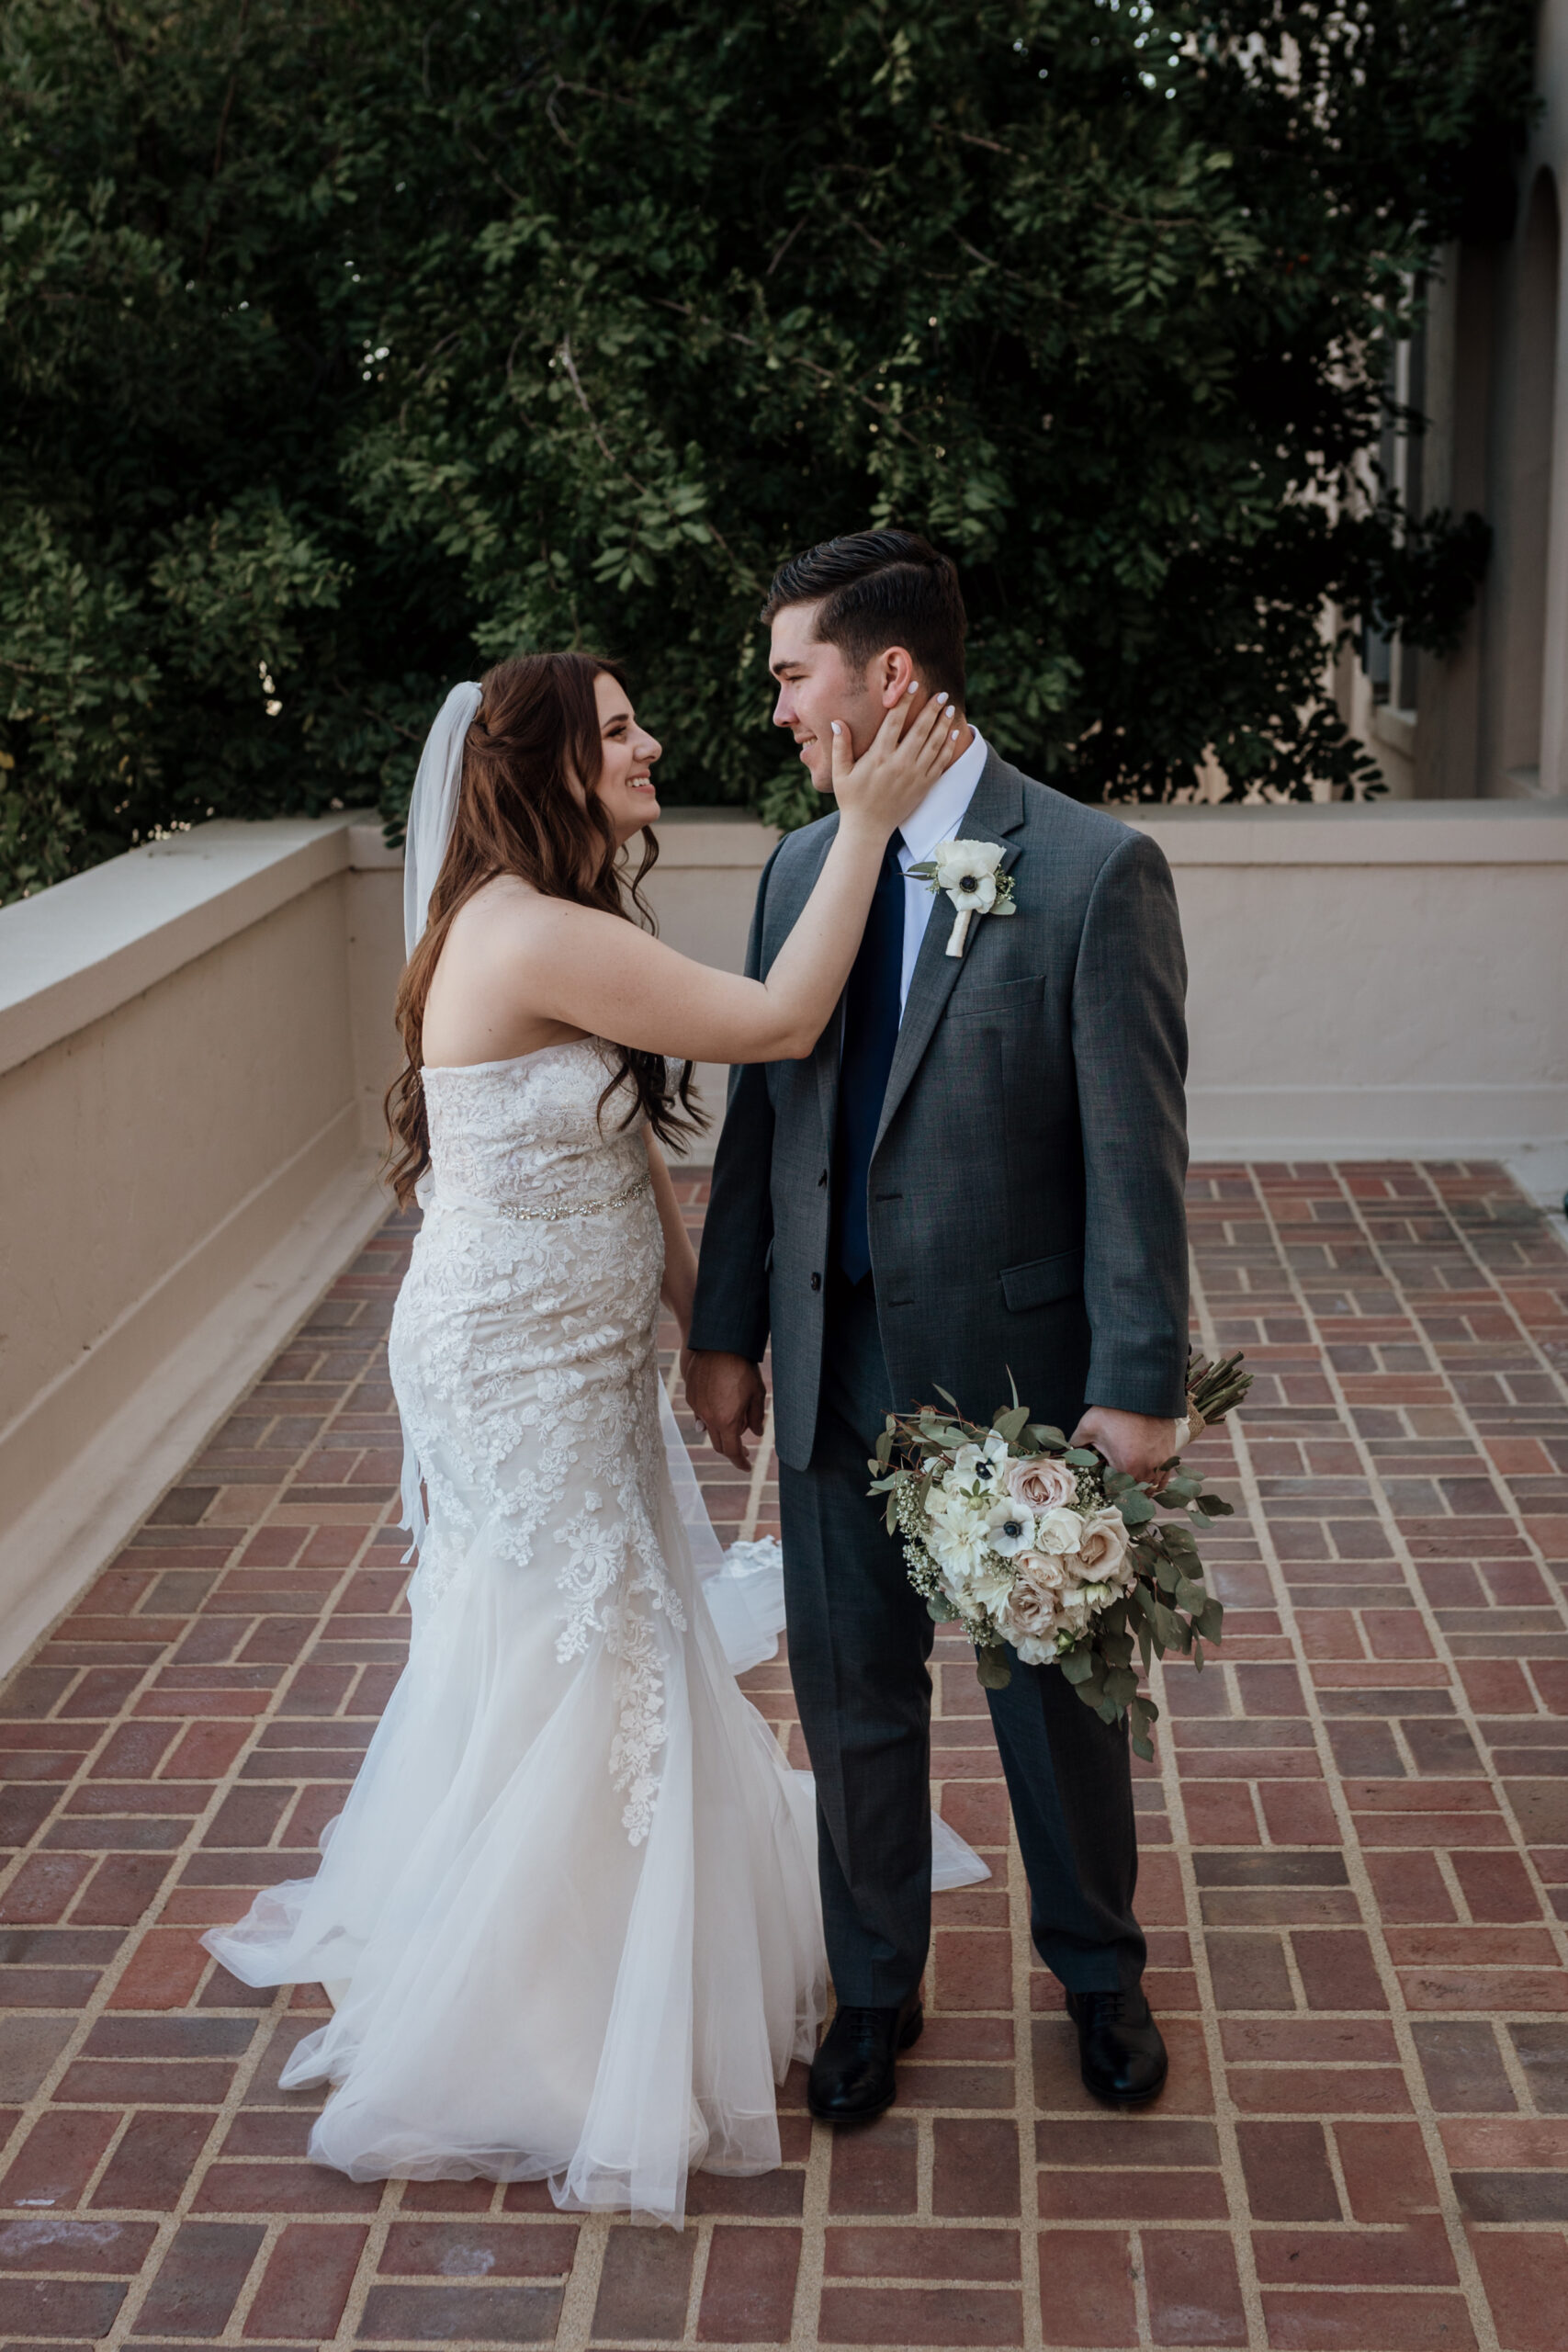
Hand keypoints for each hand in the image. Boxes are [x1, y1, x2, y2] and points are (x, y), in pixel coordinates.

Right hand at [684, 1349, 766, 1472]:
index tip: (747, 1467)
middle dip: (731, 1450)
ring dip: (722, 1432)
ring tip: (736, 1423)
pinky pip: (701, 1413)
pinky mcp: (691, 1395)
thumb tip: (756, 1434)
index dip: (740, 1462)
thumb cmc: (742, 1367)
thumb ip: (756, 1417)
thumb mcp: (757, 1393)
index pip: (732, 1451)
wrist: (718, 1343)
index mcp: (726, 1420)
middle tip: (744, 1450)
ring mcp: (697, 1406)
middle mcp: (708, 1417)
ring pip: (708, 1429)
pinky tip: (723, 1407)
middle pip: (718, 1444)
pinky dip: (712, 1417)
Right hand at [830, 682, 957, 836]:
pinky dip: (947, 746)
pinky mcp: (923, 786)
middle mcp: (899, 763)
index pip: (894, 722)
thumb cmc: (852, 798)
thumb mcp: (840, 773)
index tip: (913, 684)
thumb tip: (837, 722)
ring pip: (933, 744)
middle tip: (942, 693)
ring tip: (951, 708)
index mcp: (879, 756)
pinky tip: (953, 733)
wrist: (868, 828)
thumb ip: (840, 747)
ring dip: (943, 724)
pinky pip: (939, 763)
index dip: (905, 701)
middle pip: (920, 730)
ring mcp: (914, 775)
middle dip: (932, 709)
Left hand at [1070, 1406, 1179, 1491]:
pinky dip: (1157, 1482)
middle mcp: (1147, 1468)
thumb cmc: (1114, 1409)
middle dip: (1126, 1493)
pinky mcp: (1170, 1454)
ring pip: (1152, 1487)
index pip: (1119, 1492)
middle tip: (1116, 1488)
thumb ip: (1076, 1443)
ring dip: (1142, 1489)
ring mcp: (1161, 1462)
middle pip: (1137, 1493)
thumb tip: (1066, 1452)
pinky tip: (1148, 1482)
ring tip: (1132, 1487)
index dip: (1110, 1493)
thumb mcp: (1088, 1427)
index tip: (1104, 1490)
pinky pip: (1165, 1478)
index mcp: (1127, 1466)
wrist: (1143, 1392)